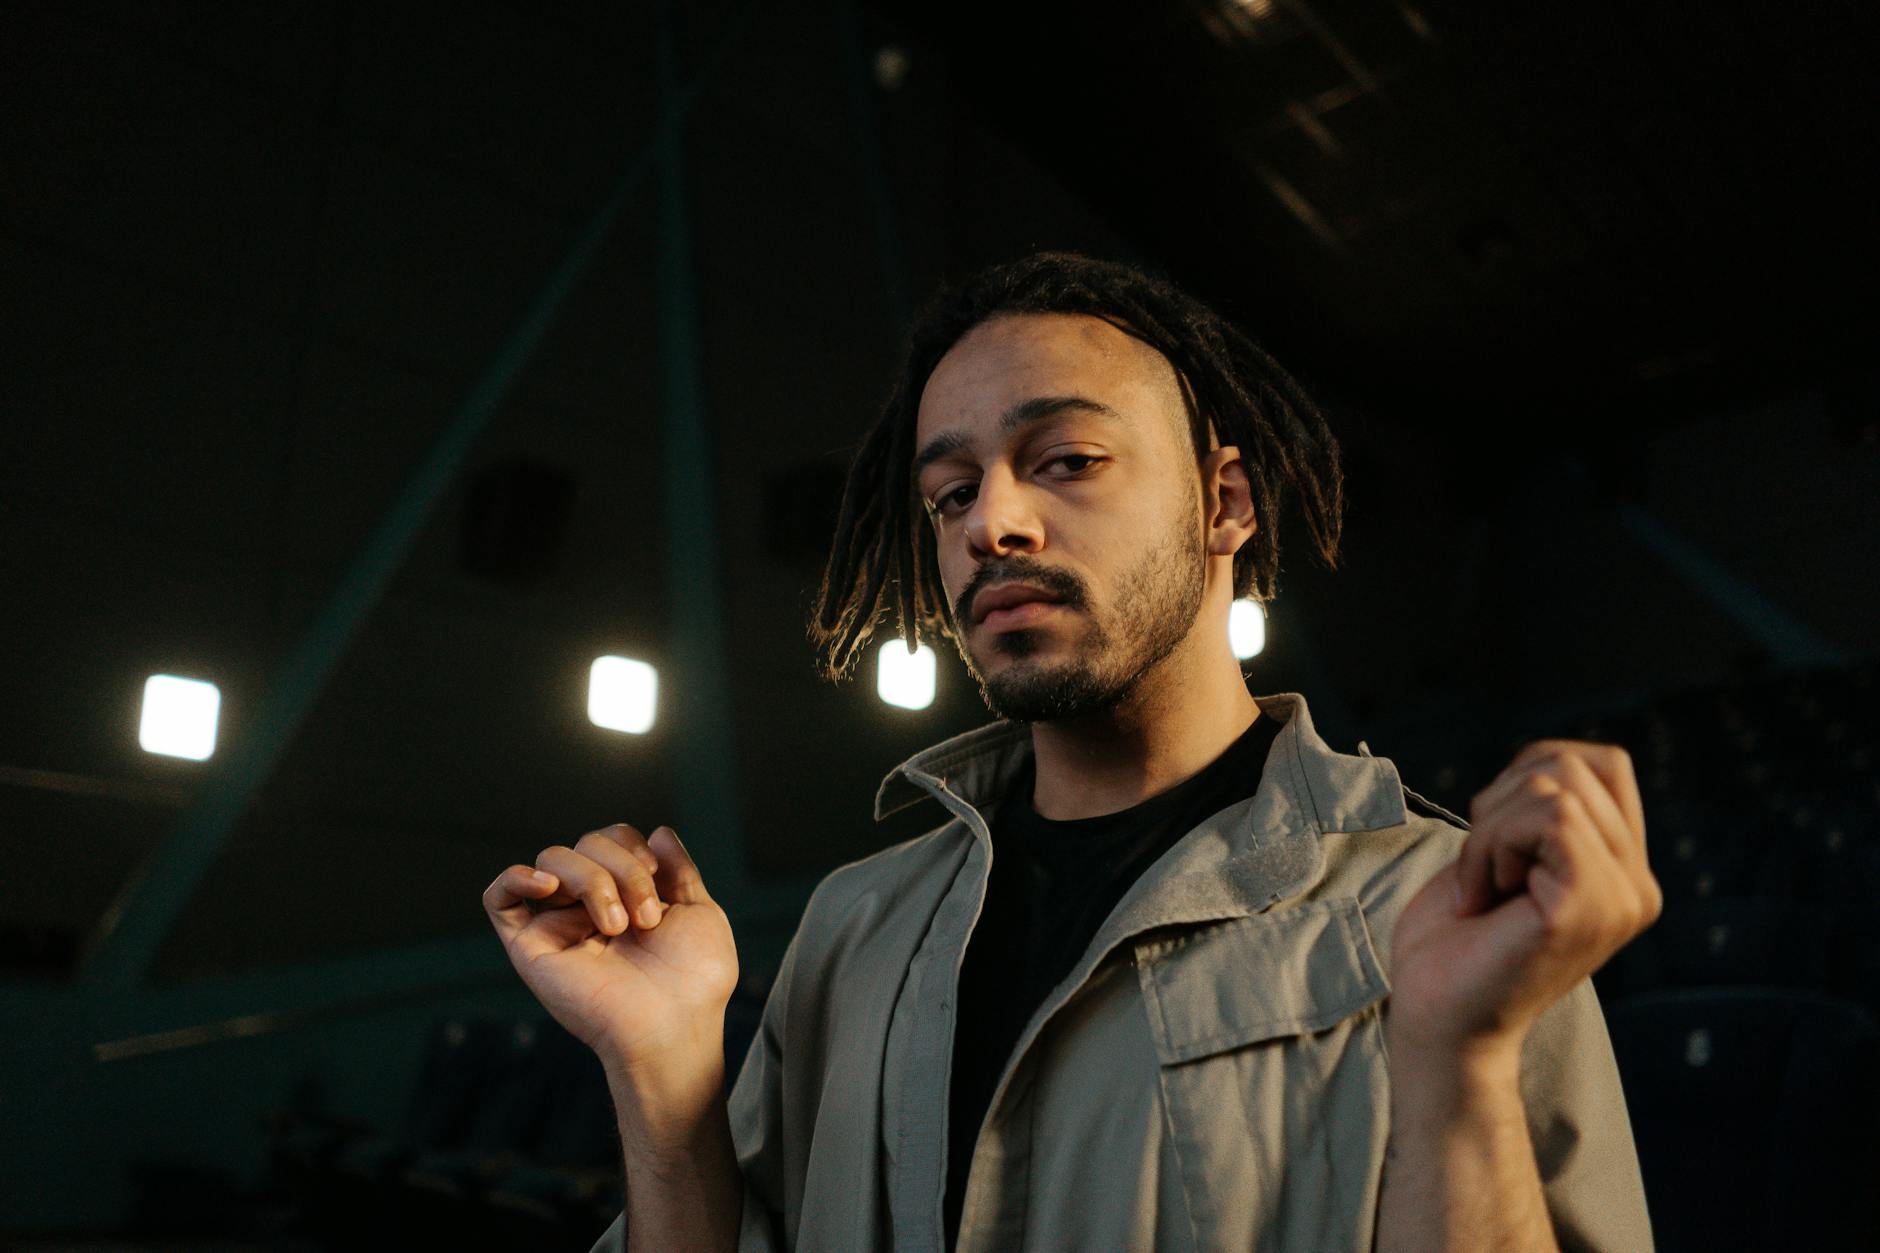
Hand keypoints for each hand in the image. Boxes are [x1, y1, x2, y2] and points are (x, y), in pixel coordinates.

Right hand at [483, 824, 737, 1070]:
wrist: (673, 1027)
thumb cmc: (693, 981)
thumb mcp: (699, 912)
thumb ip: (679, 869)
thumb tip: (658, 831)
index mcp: (625, 894)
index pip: (613, 838)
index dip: (633, 846)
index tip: (659, 880)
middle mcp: (588, 906)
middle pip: (585, 843)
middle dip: (624, 869)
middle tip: (646, 918)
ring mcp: (558, 923)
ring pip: (553, 860)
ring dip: (592, 880)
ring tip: (616, 926)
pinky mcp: (531, 947)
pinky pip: (498, 899)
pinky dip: (515, 878)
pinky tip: (548, 886)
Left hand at [1387, 740, 1661, 1062]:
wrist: (1435, 1019)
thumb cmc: (1455, 943)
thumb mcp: (1505, 854)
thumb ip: (1542, 809)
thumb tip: (1550, 759)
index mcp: (1622, 872)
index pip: (1602, 764)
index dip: (1530, 773)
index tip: (1497, 838)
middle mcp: (1636, 886)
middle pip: (1572, 765)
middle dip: (1500, 803)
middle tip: (1484, 872)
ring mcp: (1620, 898)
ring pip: (1554, 787)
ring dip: (1489, 830)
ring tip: (1485, 888)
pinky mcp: (1589, 905)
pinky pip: (1546, 817)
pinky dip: (1491, 845)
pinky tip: (1485, 895)